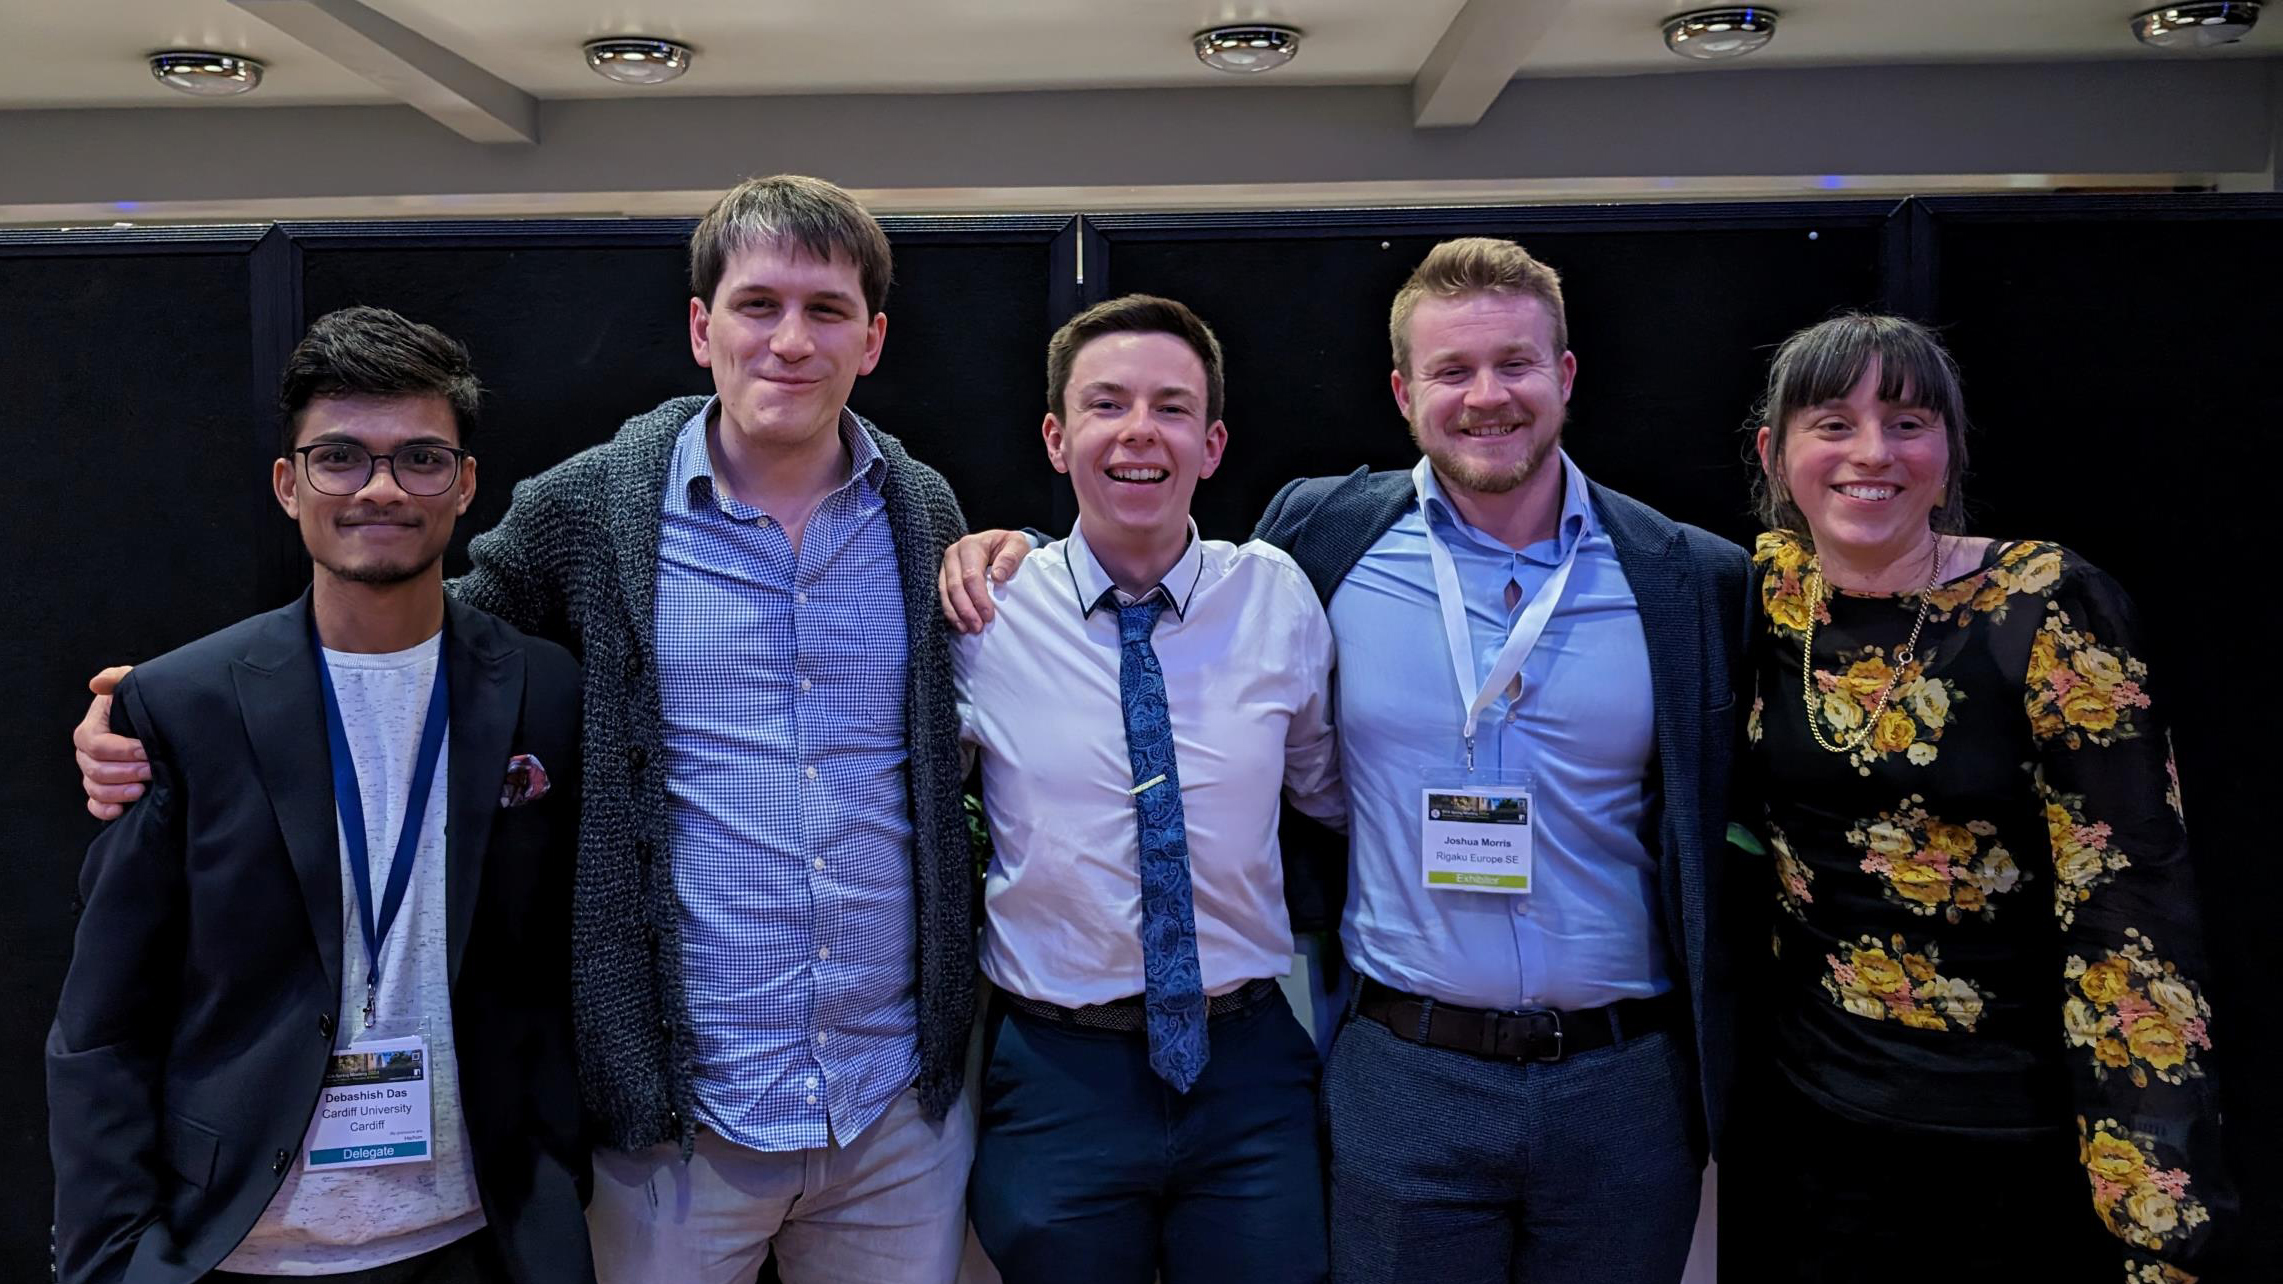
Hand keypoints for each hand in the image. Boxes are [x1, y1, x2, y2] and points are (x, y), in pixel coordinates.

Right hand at [75, 666, 145, 819]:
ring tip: (142, 790)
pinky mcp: (104, 789)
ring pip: (94, 788)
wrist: (159, 722)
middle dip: (125, 772)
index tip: (148, 750)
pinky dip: (104, 810)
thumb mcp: (134, 685)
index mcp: (92, 728)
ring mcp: (94, 772)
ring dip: (117, 792)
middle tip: (152, 770)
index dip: (122, 750)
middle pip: (95, 769)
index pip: (96, 745)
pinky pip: (94, 805)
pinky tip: (120, 810)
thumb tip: (97, 684)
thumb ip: (118, 678)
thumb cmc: (145, 702)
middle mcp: (88, 752)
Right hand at [937, 530, 1032, 634]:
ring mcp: (946, 566)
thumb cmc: (1009, 545)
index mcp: (970, 545)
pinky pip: (942, 597)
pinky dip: (950, 612)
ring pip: (945, 593)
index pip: (971, 575)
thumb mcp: (1017, 544)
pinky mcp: (944, 577)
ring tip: (967, 630)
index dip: (978, 598)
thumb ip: (1010, 557)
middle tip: (977, 628)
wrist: (999, 543)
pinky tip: (959, 625)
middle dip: (966, 610)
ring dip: (956, 614)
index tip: (989, 615)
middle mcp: (953, 554)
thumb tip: (998, 577)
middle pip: (955, 586)